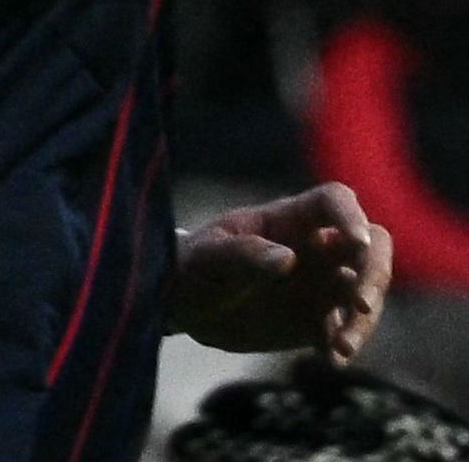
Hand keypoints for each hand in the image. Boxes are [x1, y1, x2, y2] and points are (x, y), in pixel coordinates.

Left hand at [177, 182, 387, 361]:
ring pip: (366, 290)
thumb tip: (287, 258)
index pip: (334, 201)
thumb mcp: (207, 258)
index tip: (356, 242)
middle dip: (374, 272)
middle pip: (371, 246)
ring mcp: (321, 282)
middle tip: (360, 304)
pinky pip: (347, 328)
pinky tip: (333, 359)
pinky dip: (345, 343)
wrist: (185, 306)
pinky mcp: (319, 317)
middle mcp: (314, 248)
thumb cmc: (190, 266)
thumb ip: (243, 254)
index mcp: (287, 219)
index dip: (351, 216)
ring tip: (342, 347)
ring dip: (363, 319)